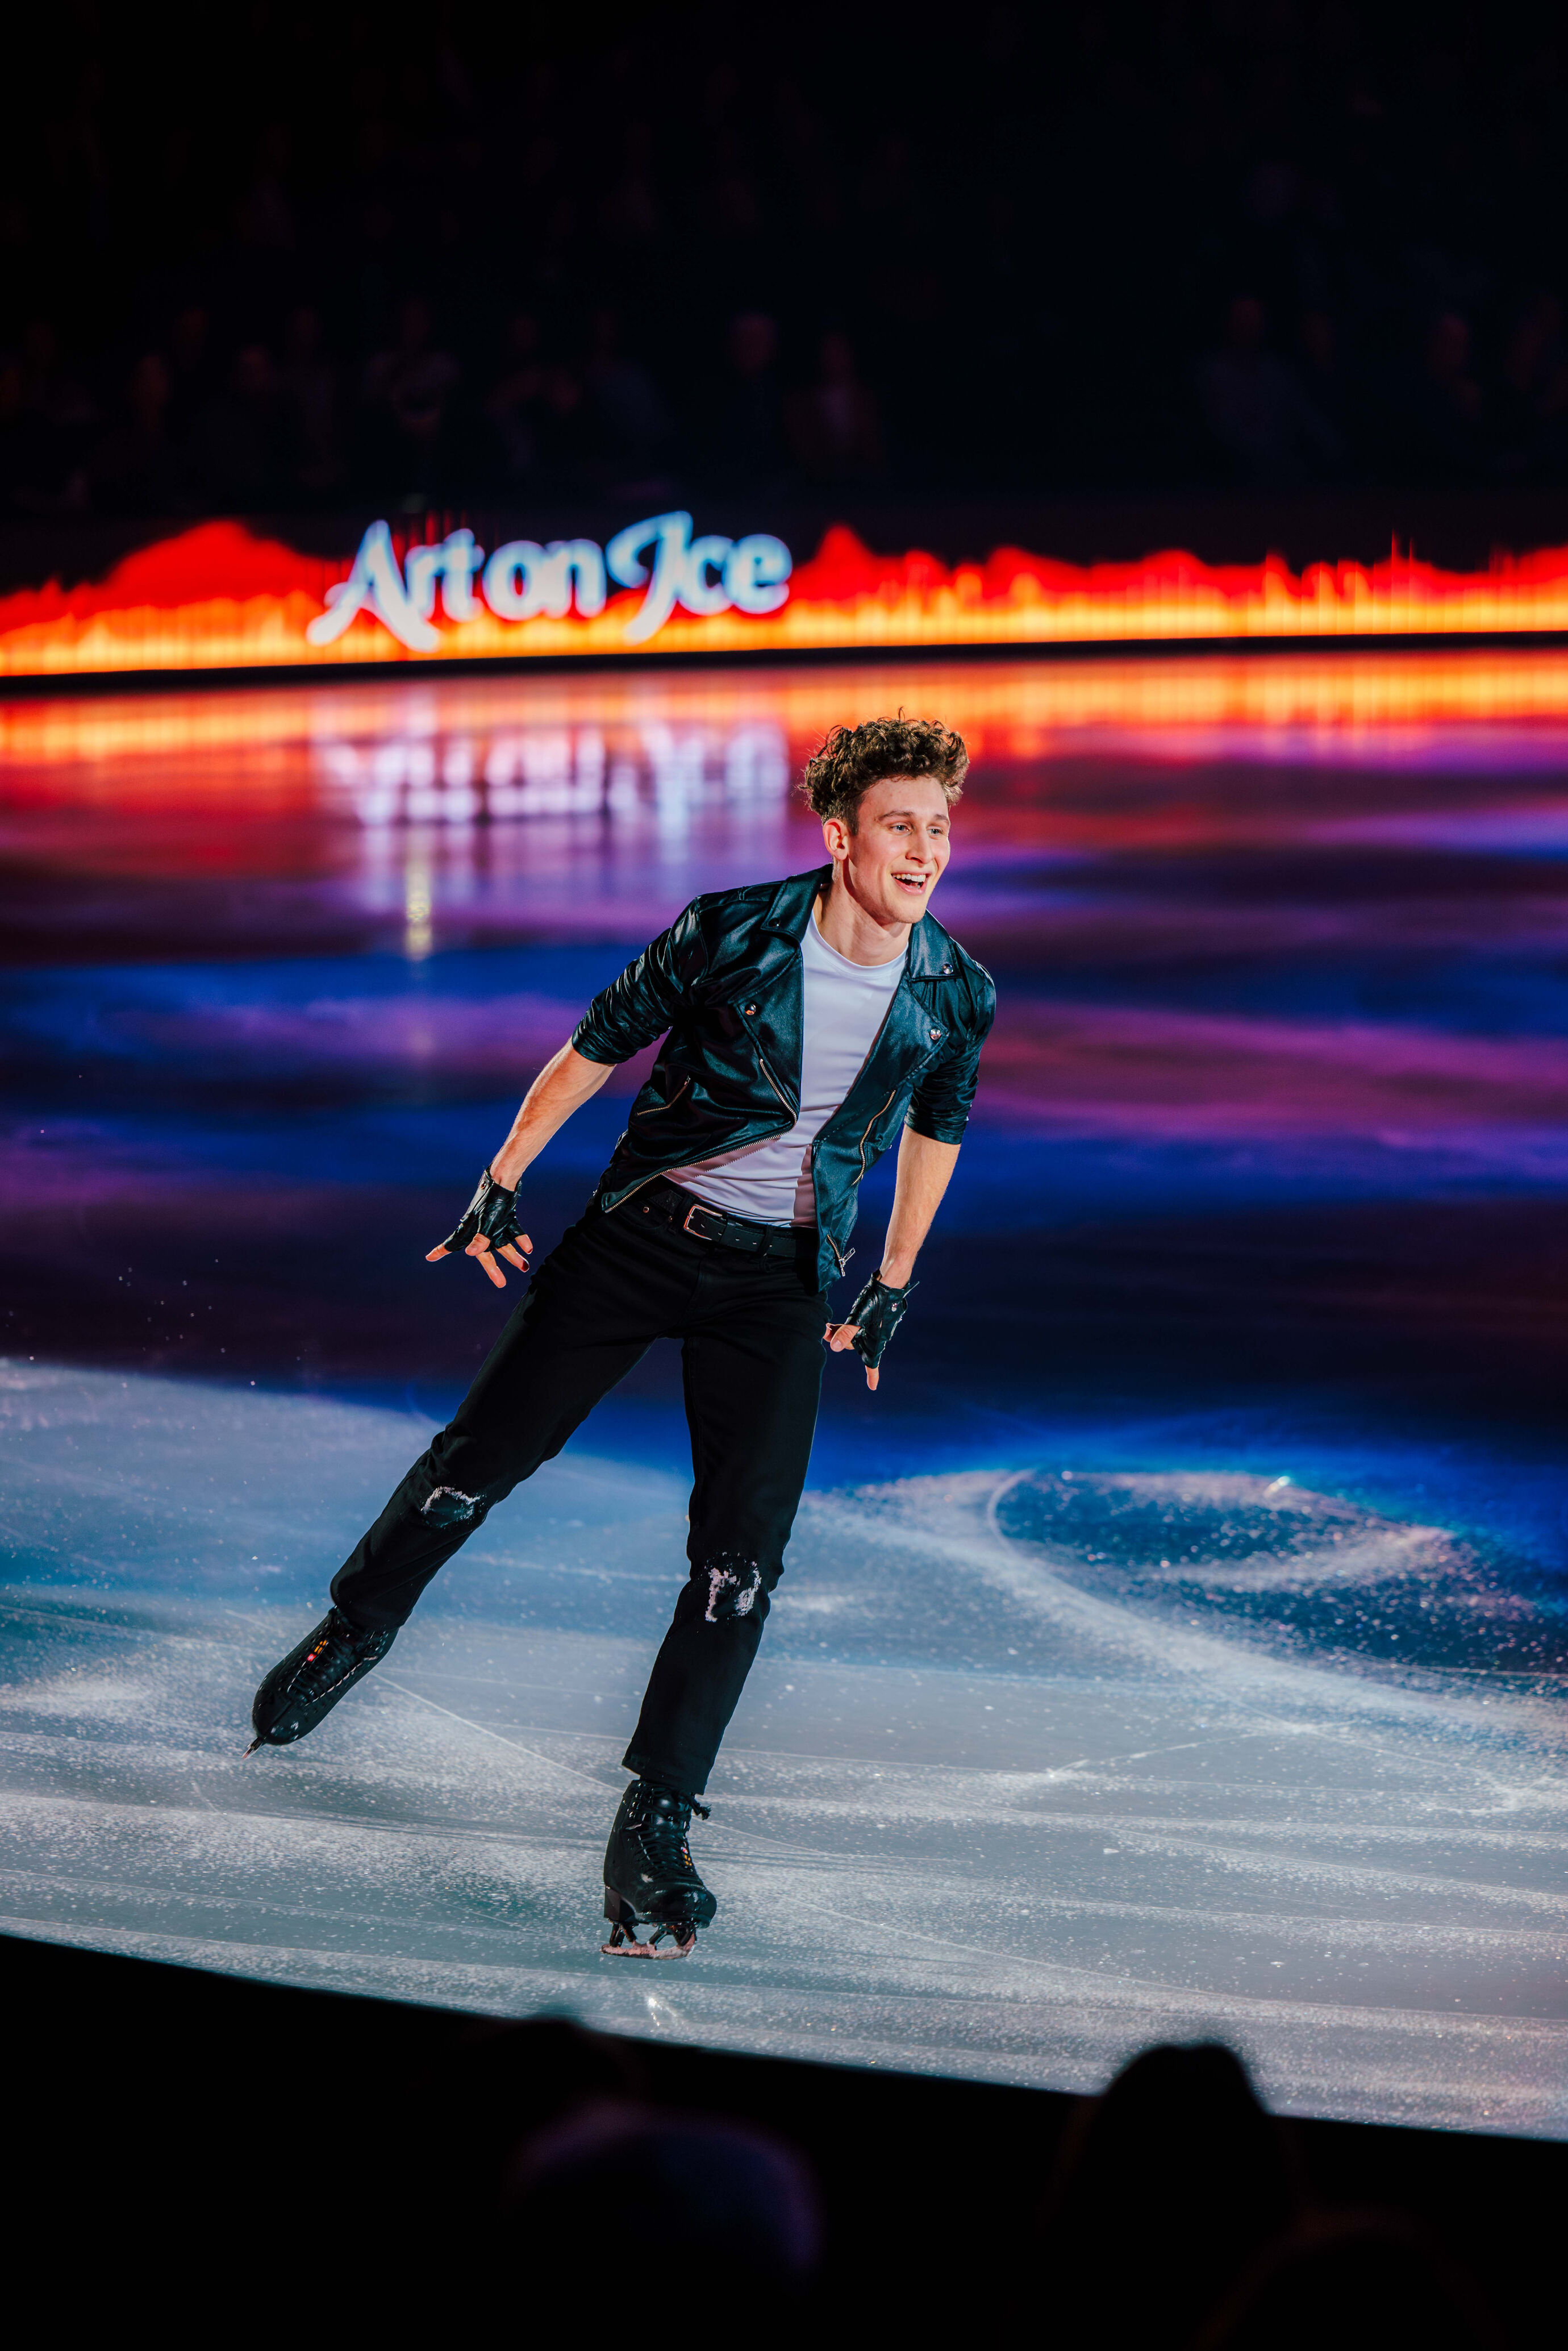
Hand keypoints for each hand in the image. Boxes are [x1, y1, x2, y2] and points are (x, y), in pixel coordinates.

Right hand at [426, 1169, 533, 1289]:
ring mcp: (493, 1223)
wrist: (505, 1178)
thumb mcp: (488, 1222)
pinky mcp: (505, 1215)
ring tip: (524, 1267)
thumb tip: (470, 1254)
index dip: (441, 1251)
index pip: (452, 1244)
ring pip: (502, 1243)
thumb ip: (481, 1239)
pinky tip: (528, 1248)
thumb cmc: (492, 1201)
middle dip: (493, 1269)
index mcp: (470, 1230)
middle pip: (485, 1253)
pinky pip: (512, 1230)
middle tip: (501, 1284)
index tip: (428, 1257)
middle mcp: (480, 1229)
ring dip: (513, 1256)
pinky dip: (520, 1239)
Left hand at [824, 1272, 916, 1391]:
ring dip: (840, 1332)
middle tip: (823, 1332)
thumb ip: (846, 1333)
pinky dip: (847, 1325)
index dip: (872, 1376)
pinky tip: (837, 1322)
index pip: (872, 1363)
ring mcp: (875, 1327)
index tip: (872, 1387)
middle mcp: (876, 1336)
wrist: (891, 1283)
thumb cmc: (878, 1301)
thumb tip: (833, 1347)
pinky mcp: (872, 1317)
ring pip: (854, 1334)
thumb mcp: (859, 1318)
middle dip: (838, 1341)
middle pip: (854, 1345)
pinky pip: (857, 1326)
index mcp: (875, 1341)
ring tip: (826, 1326)